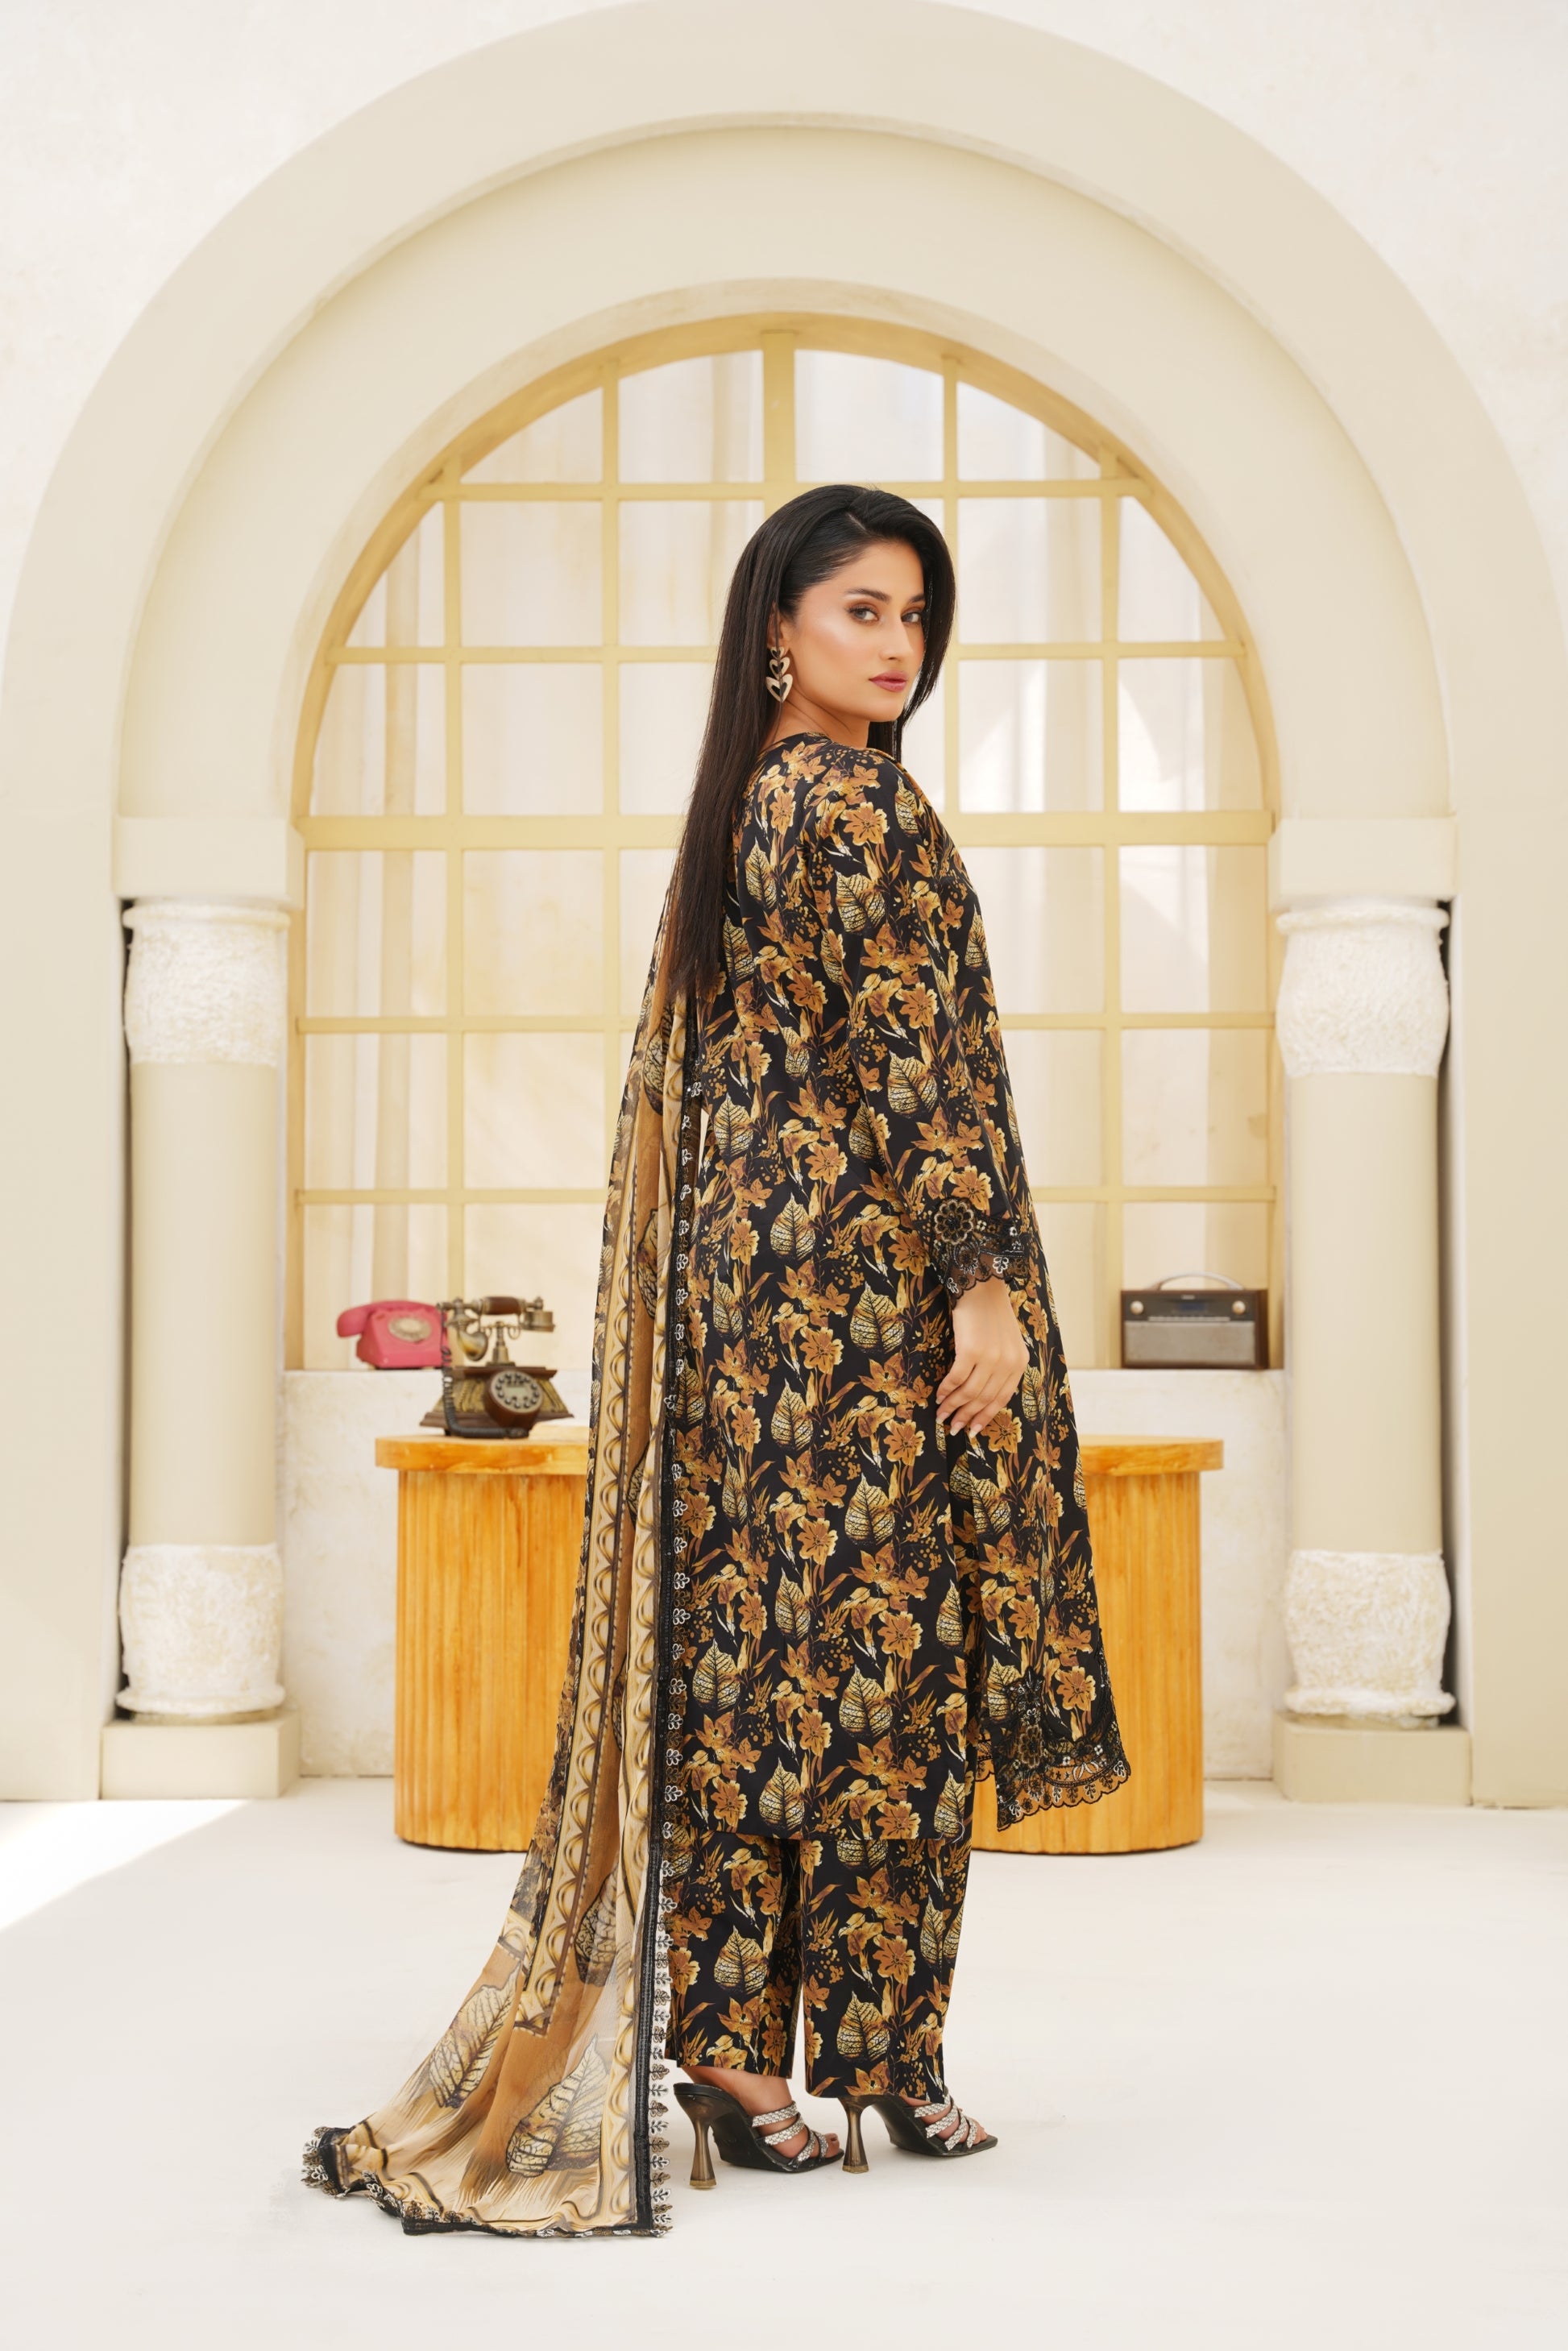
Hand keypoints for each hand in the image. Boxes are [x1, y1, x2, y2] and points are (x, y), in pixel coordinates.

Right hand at [935, 1277, 1028, 1437]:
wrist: (983, 1288)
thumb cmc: (992, 1315)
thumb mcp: (1007, 1343)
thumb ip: (1001, 1368)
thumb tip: (981, 1397)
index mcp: (1019, 1364)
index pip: (1002, 1399)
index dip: (985, 1417)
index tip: (972, 1430)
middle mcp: (1008, 1363)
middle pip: (985, 1399)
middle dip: (966, 1416)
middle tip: (952, 1427)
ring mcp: (990, 1357)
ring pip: (970, 1392)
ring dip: (953, 1406)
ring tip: (941, 1415)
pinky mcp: (971, 1350)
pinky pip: (956, 1378)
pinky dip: (946, 1390)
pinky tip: (939, 1396)